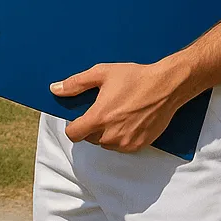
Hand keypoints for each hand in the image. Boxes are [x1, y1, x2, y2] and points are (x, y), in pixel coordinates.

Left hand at [50, 59, 191, 153]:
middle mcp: (111, 135)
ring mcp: (126, 143)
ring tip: (116, 112)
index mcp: (99, 117)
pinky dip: (120, 137)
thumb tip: (55, 90)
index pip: (74, 134)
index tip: (78, 117)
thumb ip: (76, 83)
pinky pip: (121, 147)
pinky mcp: (139, 146)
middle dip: (91, 126)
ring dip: (105, 133)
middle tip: (102, 108)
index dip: (72, 126)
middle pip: (90, 138)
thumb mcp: (101, 73)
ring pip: (105, 143)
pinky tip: (127, 120)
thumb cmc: (133, 77)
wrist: (165, 87)